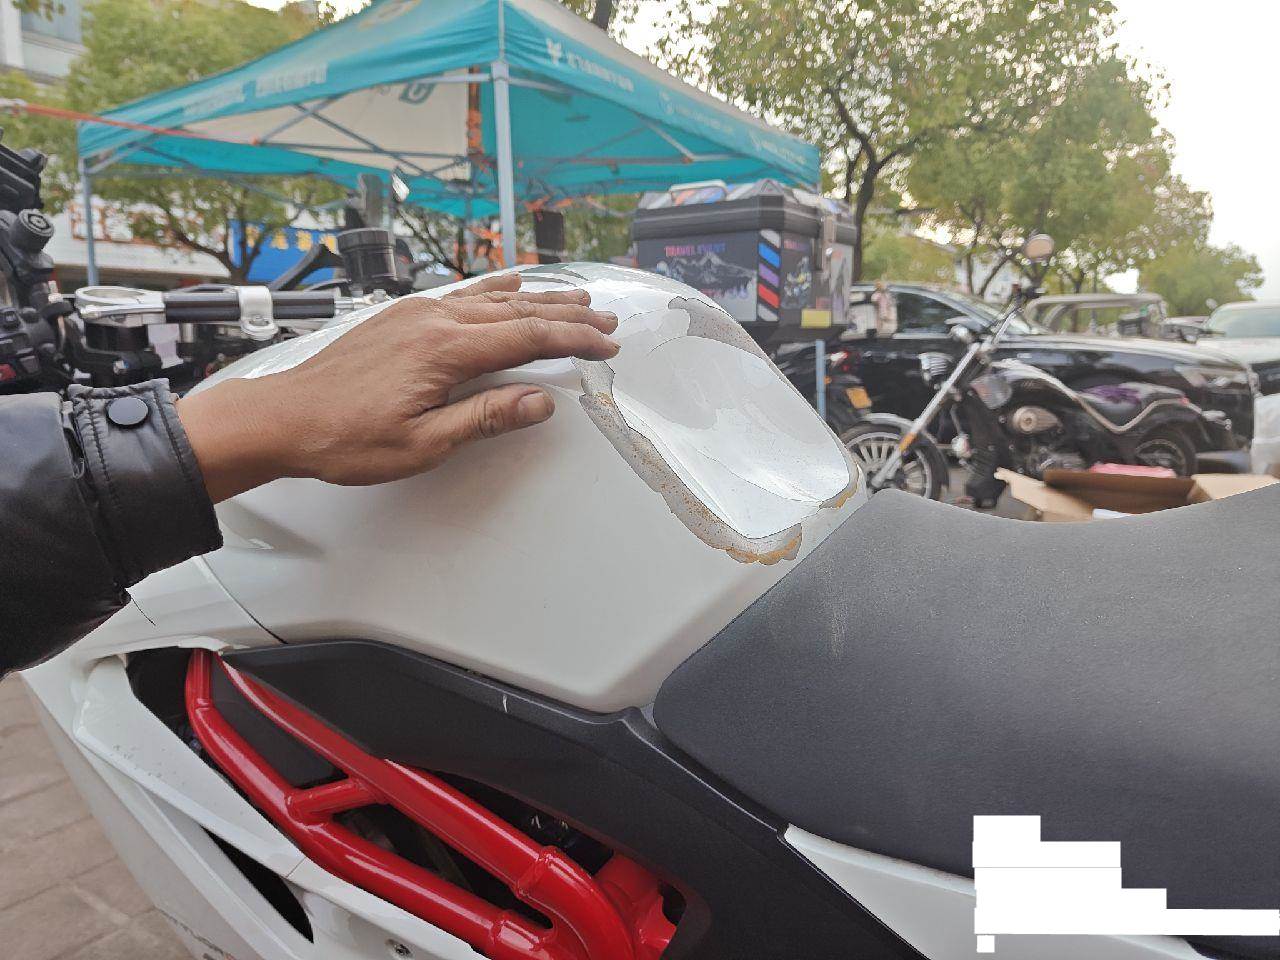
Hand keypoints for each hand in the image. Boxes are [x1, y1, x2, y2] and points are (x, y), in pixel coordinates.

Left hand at [177, 273, 618, 501]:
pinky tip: (508, 285)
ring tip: (575, 297)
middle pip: (516, 312)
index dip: (572, 341)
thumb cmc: (345, 438)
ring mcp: (414, 313)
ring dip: (537, 298)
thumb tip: (540, 403)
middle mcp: (432, 320)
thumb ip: (484, 419)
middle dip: (566, 316)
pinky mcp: (399, 316)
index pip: (526, 338)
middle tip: (605, 321)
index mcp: (443, 350)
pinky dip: (494, 289)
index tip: (605, 344)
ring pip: (491, 297)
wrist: (282, 418)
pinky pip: (460, 294)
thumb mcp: (422, 443)